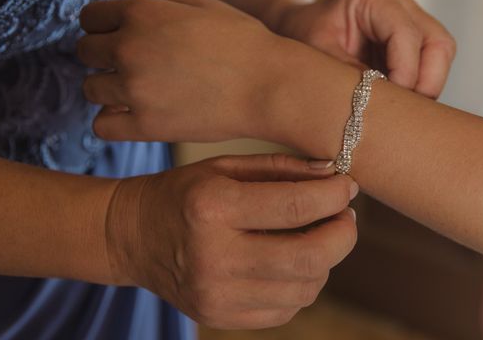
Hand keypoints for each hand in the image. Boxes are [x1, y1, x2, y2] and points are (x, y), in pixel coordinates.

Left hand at [77, 0, 286, 141]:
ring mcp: (135, 90)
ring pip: (90, 89)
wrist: (270, 85)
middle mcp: (129, 49)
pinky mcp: (146, 126)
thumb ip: (155, 3)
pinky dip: (113, 121)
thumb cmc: (242, 41)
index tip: (120, 37)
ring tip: (140, 90)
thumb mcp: (200, 3)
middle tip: (134, 64)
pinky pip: (101, 126)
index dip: (104, 26)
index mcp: (141, 13)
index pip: (89, 18)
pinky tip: (134, 115)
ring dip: (109, 88)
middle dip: (104, 55)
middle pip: (84, 52)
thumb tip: (122, 12)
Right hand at [106, 154, 357, 329]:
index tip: (348, 186)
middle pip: (309, 257)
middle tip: (346, 216)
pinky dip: (302, 285)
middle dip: (343, 235)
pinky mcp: (220, 317)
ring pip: (304, 288)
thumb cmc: (184, 192)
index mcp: (214, 207)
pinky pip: (286, 309)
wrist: (134, 236)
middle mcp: (214, 257)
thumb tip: (333, 174)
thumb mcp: (225, 165)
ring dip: (325, 261)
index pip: (295, 206)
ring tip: (317, 235)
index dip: (334, 196)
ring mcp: (216, 295)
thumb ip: (280, 168)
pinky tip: (293, 261)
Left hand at [273, 0, 455, 97]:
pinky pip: (432, 63)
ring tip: (400, 109)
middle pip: (437, 43)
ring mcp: (410, 17)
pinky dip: (420, 85)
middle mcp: (398, 1)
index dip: (405, 72)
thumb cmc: (302, 37)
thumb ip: (350, 75)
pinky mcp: (414, 37)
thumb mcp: (317, 56)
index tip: (391, 102)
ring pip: (441, 54)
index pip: (406, 34)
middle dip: (427, 82)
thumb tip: (383, 103)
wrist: (298, 28)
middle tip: (405, 112)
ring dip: (426, 86)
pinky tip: (398, 101)